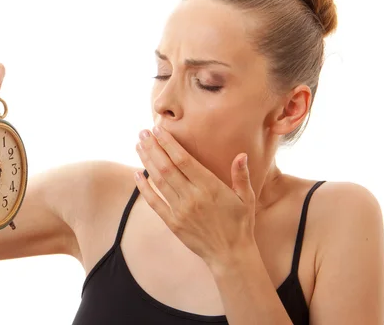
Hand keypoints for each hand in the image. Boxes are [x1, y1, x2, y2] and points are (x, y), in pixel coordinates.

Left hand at [134, 126, 256, 266]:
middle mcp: (192, 197)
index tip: (158, 129)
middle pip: (166, 167)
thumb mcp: (247, 198)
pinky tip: (137, 174)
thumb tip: (241, 154)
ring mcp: (180, 210)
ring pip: (158, 181)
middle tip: (143, 132)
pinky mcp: (173, 223)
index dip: (169, 143)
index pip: (184, 159)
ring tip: (139, 146)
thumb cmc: (241, 224)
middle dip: (153, 147)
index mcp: (210, 187)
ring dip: (147, 162)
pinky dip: (144, 188)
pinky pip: (154, 202)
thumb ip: (241, 176)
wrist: (231, 255)